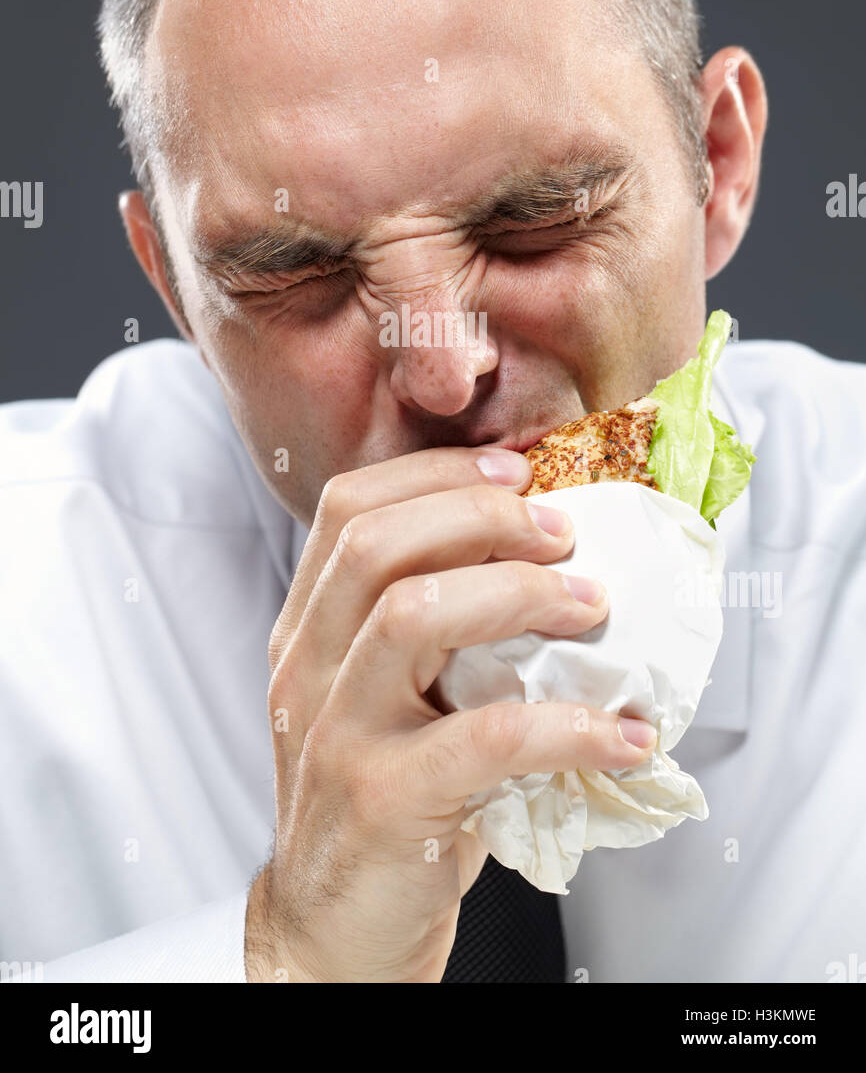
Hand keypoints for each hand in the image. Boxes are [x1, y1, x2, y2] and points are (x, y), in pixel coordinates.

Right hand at [244, 446, 656, 982]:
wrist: (333, 932)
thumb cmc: (385, 801)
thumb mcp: (387, 699)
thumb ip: (430, 629)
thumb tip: (550, 555)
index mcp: (307, 629)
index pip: (347, 507)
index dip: (437, 474)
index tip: (518, 473)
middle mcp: (306, 668)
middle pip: (375, 542)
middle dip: (482, 515)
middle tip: (564, 533)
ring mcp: (334, 733)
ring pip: (413, 613)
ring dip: (520, 594)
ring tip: (591, 605)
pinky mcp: (382, 800)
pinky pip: (485, 737)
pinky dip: (569, 726)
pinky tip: (622, 734)